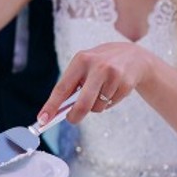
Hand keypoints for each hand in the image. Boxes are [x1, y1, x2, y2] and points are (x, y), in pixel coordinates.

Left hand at [38, 42, 155, 124]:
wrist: (133, 56)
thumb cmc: (101, 65)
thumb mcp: (85, 66)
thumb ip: (73, 85)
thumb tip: (60, 110)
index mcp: (81, 60)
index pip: (62, 88)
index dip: (51, 106)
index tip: (42, 120)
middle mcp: (97, 66)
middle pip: (82, 104)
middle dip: (74, 116)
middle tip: (72, 119)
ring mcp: (113, 75)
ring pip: (97, 107)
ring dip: (95, 106)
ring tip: (101, 91)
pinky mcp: (126, 84)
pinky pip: (110, 105)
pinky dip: (108, 103)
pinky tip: (112, 89)